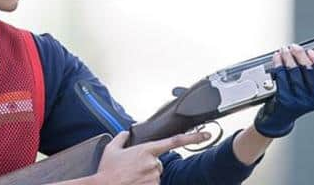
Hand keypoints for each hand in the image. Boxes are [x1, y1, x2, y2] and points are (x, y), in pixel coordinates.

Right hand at [93, 130, 209, 184]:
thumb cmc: (107, 171)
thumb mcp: (111, 149)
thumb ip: (121, 137)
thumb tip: (125, 134)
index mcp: (146, 150)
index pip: (174, 141)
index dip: (192, 137)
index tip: (205, 135)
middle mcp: (153, 163)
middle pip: (158, 161)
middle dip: (148, 163)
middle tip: (132, 167)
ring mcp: (154, 178)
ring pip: (155, 174)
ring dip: (146, 174)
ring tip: (130, 176)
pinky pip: (153, 184)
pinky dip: (145, 182)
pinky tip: (133, 182)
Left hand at [254, 44, 313, 137]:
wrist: (280, 119)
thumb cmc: (295, 102)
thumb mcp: (309, 94)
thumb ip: (313, 80)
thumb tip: (307, 55)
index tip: (311, 51)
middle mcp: (313, 100)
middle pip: (308, 71)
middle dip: (300, 55)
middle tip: (294, 47)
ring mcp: (299, 100)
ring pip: (294, 72)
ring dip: (288, 57)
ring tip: (284, 50)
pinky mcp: (285, 99)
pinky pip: (281, 77)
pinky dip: (278, 64)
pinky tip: (277, 58)